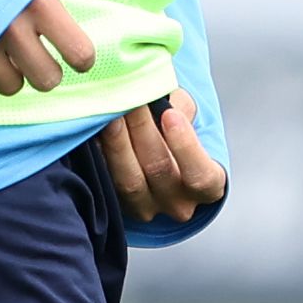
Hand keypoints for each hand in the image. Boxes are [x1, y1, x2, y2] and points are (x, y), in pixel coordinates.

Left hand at [99, 88, 226, 224]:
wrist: (159, 153)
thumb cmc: (178, 131)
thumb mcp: (187, 116)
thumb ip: (177, 106)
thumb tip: (153, 93)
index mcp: (208, 186)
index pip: (202, 175)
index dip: (185, 146)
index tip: (170, 114)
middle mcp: (179, 204)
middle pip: (159, 169)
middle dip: (142, 130)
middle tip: (129, 97)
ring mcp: (146, 209)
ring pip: (128, 181)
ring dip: (117, 143)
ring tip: (109, 112)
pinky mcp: (117, 205)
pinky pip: (106, 182)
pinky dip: (99, 156)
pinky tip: (94, 131)